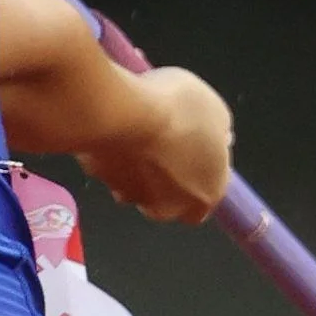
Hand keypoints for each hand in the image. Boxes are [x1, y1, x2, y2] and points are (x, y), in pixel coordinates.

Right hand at [76, 67, 232, 224]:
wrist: (123, 111)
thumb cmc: (176, 110)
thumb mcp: (214, 109)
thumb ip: (216, 133)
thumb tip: (214, 137)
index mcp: (207, 193)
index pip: (207, 196)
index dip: (200, 170)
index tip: (193, 148)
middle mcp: (170, 206)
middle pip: (170, 198)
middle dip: (165, 177)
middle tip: (162, 143)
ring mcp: (132, 196)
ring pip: (136, 184)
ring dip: (136, 165)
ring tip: (136, 129)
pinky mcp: (100, 180)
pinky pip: (110, 167)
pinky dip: (113, 152)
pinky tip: (115, 126)